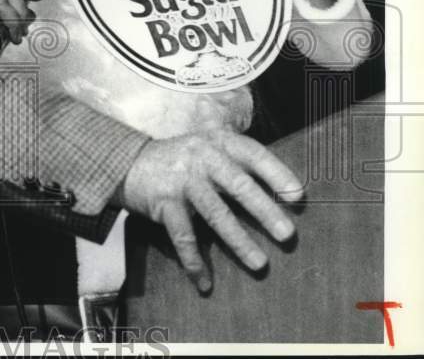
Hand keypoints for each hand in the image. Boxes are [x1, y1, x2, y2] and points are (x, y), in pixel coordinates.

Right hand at [115, 128, 303, 292]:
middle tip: (287, 235)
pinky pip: (183, 237)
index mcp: (218, 143)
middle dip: (264, 211)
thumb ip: (237, 163)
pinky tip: (204, 282)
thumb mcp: (208, 148)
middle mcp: (202, 158)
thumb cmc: (181, 159)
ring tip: (259, 264)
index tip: (298, 196)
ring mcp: (182, 181)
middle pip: (238, 185)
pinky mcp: (164, 203)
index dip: (277, 174)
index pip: (253, 154)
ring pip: (215, 214)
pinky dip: (194, 262)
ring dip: (238, 241)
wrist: (126, 161)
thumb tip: (283, 193)